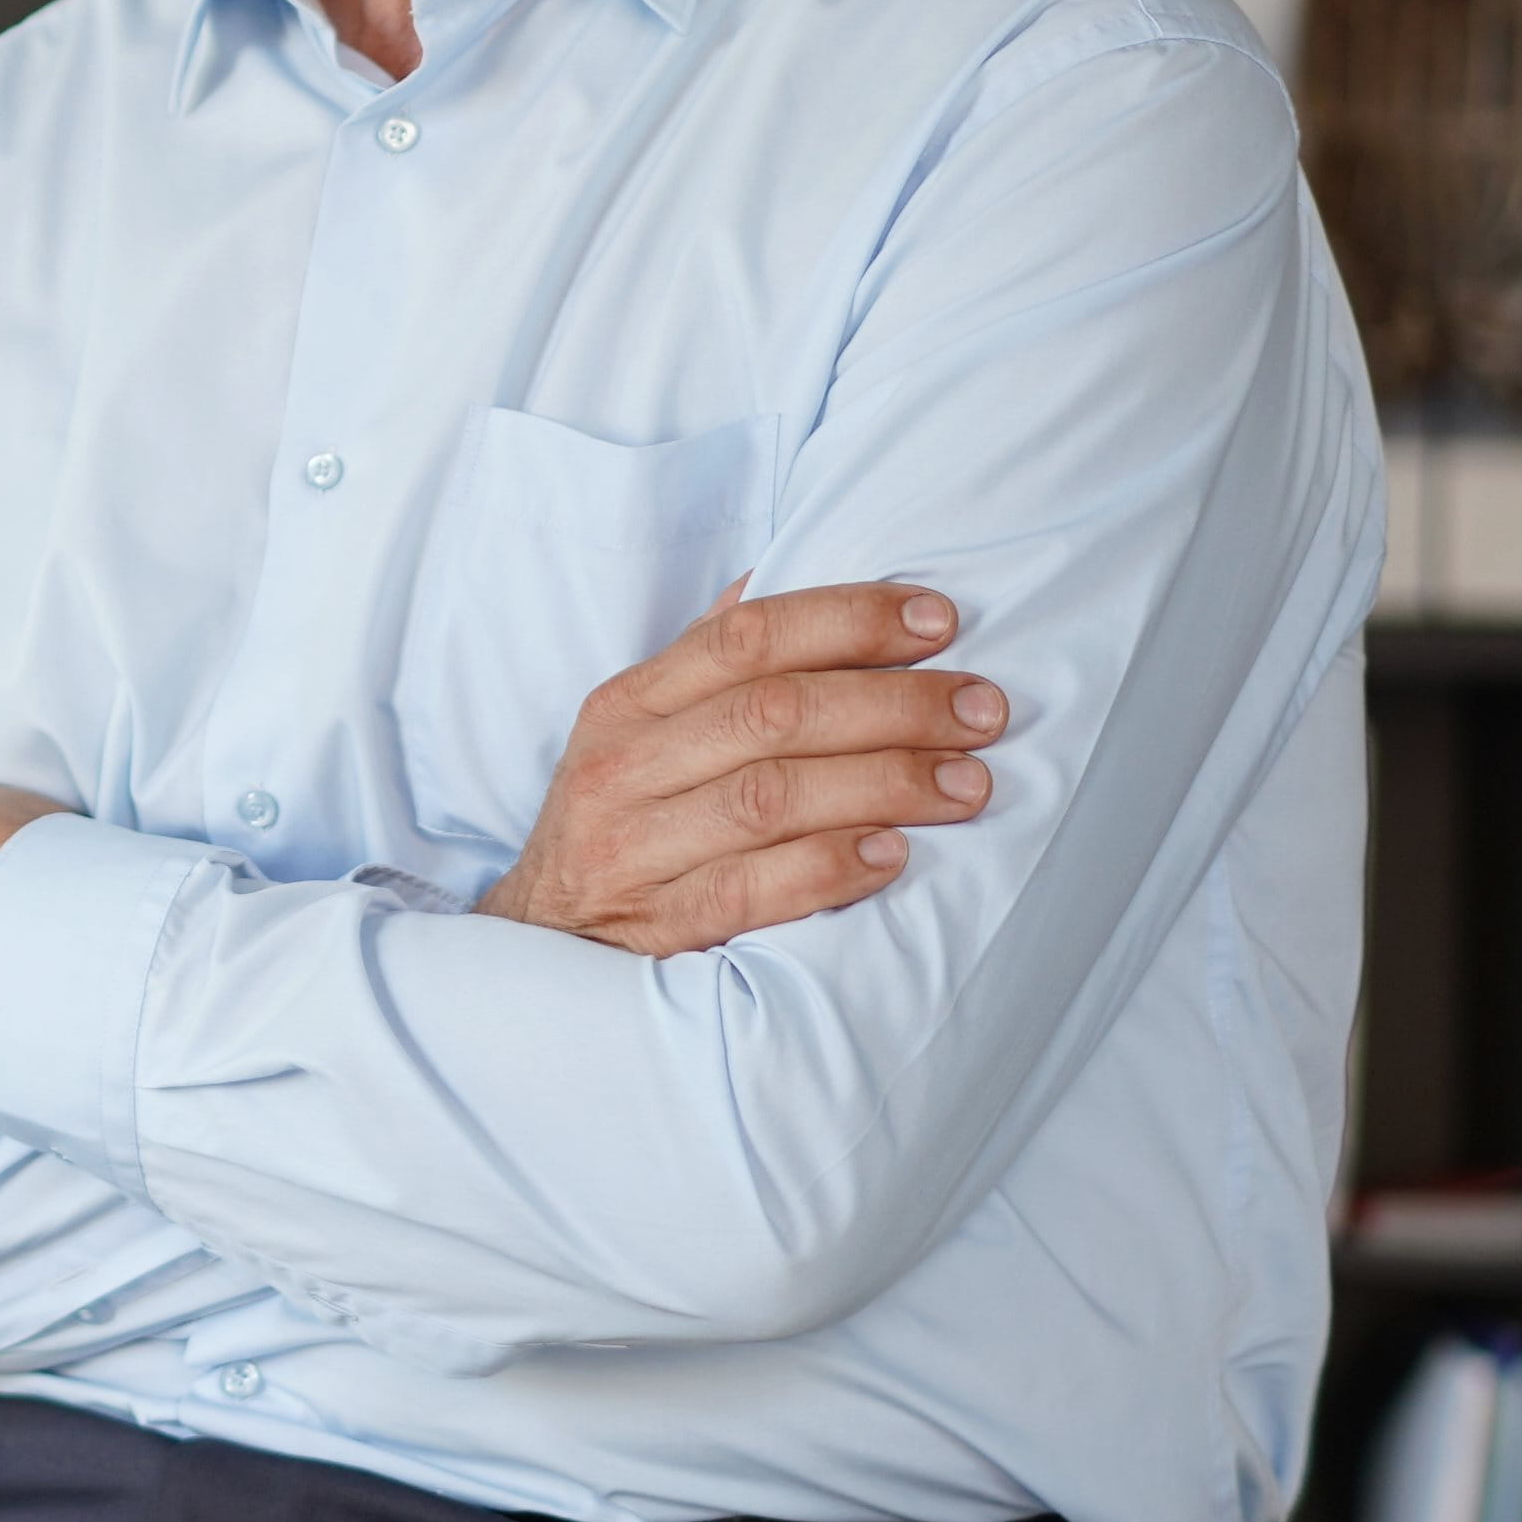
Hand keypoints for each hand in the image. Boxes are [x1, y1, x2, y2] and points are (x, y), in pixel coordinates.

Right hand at [480, 583, 1011, 956]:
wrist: (539, 947)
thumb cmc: (619, 825)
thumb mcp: (638, 733)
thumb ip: (706, 662)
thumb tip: (777, 574)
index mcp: (627, 704)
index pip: (745, 637)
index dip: (848, 619)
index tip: (939, 621)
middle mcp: (622, 767)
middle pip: (772, 714)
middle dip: (894, 704)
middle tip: (982, 711)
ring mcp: (632, 849)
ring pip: (769, 798)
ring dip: (883, 783)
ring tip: (967, 783)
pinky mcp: (654, 926)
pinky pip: (750, 891)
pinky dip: (828, 868)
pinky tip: (892, 855)